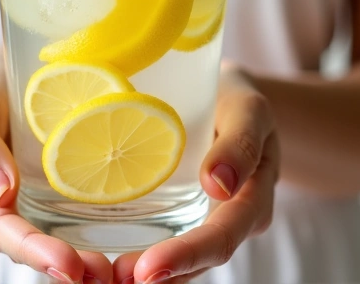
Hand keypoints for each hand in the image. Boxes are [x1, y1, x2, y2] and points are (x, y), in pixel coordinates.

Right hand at [0, 47, 112, 283]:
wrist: (2, 69)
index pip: (7, 233)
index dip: (36, 253)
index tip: (71, 266)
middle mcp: (14, 206)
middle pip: (37, 247)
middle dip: (68, 269)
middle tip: (107, 278)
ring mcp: (39, 199)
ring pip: (61, 240)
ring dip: (87, 263)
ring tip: (122, 275)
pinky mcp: (67, 186)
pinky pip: (81, 217)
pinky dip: (103, 235)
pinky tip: (137, 242)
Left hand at [112, 62, 280, 283]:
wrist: (225, 94)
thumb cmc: (235, 98)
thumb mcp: (247, 108)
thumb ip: (241, 142)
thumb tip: (218, 185)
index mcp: (254, 198)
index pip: (222, 236)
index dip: (187, 255)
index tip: (148, 268)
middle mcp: (232, 220)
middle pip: (199, 260)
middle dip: (161, 276)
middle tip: (114, 279)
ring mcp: (206, 220)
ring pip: (182, 262)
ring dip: (148, 277)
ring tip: (105, 278)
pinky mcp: (183, 214)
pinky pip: (165, 241)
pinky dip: (140, 255)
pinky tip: (106, 261)